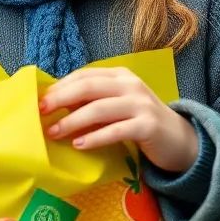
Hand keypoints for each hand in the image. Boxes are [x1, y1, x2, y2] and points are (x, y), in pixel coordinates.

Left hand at [41, 67, 198, 173]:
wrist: (180, 140)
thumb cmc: (139, 122)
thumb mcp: (115, 106)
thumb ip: (91, 102)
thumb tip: (55, 105)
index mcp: (119, 76)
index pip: (84, 75)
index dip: (60, 86)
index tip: (40, 99)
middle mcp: (130, 85)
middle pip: (88, 87)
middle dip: (60, 99)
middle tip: (41, 112)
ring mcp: (141, 104)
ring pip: (99, 109)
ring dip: (72, 121)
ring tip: (54, 133)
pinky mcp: (148, 126)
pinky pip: (115, 130)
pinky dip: (94, 137)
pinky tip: (79, 145)